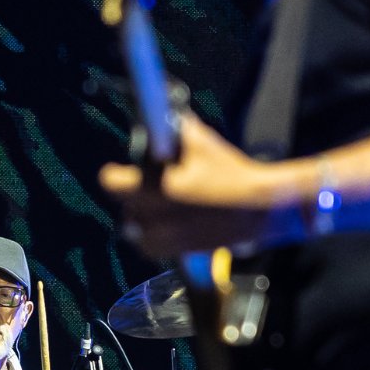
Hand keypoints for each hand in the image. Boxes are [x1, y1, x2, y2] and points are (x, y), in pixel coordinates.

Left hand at [99, 113, 281, 257]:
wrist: (259, 209)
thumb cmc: (230, 173)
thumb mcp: (202, 142)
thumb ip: (175, 128)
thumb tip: (160, 116)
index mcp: (155, 187)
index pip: (110, 182)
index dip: (116, 174)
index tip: (123, 171)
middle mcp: (154, 216)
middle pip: (125, 205)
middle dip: (134, 194)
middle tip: (151, 185)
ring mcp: (165, 237)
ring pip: (134, 229)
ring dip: (141, 217)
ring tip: (159, 206)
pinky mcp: (177, 253)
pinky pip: (149, 247)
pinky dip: (152, 238)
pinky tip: (167, 225)